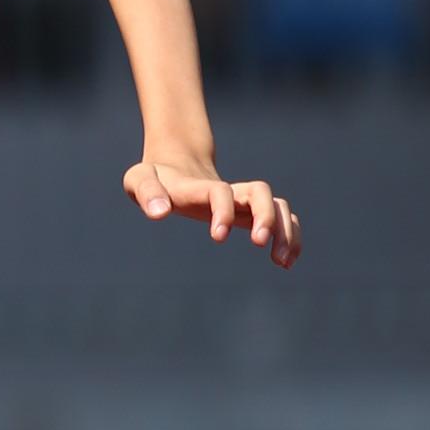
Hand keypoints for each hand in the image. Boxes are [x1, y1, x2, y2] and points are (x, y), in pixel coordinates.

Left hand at [125, 157, 300, 263]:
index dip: (223, 210)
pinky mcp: (251, 212)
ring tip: (282, 262)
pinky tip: (286, 261)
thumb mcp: (139, 179)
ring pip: (278, 205)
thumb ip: (147, 192)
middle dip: (265, 216)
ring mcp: (242, 200)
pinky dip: (290, 236)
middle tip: (260, 245)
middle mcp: (229, 190)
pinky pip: (282, 219)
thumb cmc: (154, 178)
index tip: (218, 237)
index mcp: (200, 186)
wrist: (175, 167)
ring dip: (285, 230)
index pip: (220, 191)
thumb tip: (159, 213)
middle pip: (260, 192)